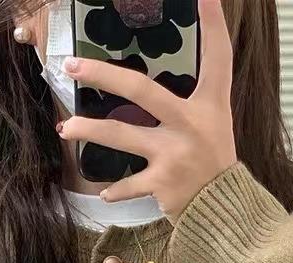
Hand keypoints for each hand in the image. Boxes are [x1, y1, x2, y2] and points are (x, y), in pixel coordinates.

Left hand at [57, 0, 236, 221]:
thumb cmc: (215, 160)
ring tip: (65, 129)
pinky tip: (103, 192)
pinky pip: (130, 185)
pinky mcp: (162, 184)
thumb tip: (160, 81)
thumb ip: (195, 95)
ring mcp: (173, 154)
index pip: (217, 56)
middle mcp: (190, 124)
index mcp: (210, 103)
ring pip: (122, 136)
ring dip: (90, 130)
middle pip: (141, 90)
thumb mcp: (215, 121)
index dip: (213, 24)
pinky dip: (116, 191)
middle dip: (104, 75)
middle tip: (72, 66)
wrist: (226, 209)